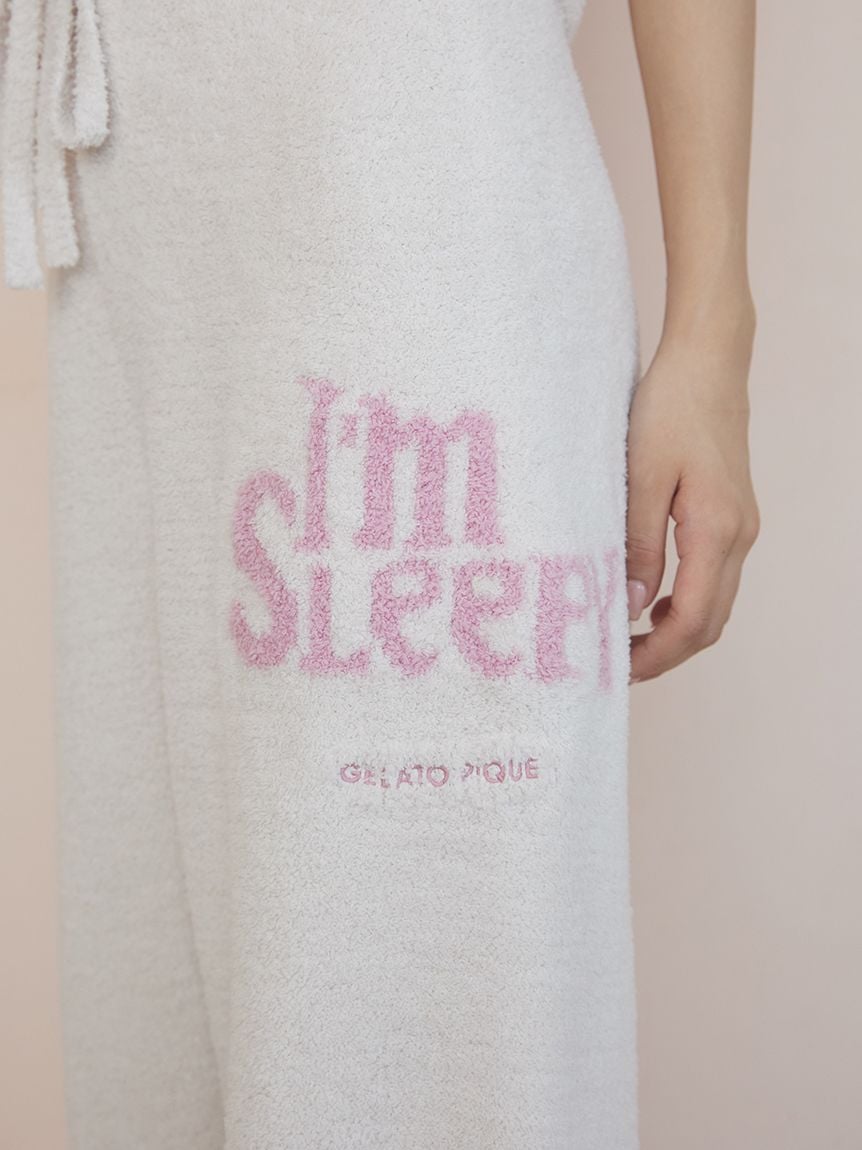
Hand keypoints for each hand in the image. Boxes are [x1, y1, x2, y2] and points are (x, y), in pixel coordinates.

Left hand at [625, 307, 759, 681]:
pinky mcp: (732, 516)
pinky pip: (714, 578)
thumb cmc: (670, 409)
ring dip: (676, 632)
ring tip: (627, 640)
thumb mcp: (641, 477)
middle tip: (617, 666)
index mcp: (717, 531)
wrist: (707, 362)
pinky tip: (652, 600)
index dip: (657, 655)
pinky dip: (685, 603)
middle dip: (666, 653)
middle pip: (710, 623)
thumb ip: (637, 545)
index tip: (618, 671)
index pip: (693, 620)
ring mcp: (742, 528)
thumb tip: (631, 605)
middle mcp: (739, 536)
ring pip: (715, 604)